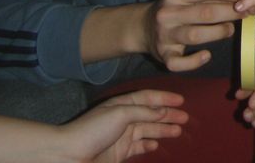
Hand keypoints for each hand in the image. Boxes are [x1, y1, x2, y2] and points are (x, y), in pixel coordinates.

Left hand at [59, 89, 186, 162]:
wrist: (69, 155)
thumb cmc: (93, 130)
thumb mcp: (120, 114)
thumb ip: (143, 112)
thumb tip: (162, 112)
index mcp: (123, 104)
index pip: (148, 98)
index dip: (165, 98)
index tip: (182, 100)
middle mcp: (124, 118)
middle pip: (151, 115)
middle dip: (168, 115)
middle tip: (185, 118)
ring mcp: (122, 136)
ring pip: (148, 131)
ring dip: (163, 130)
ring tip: (178, 131)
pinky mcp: (120, 153)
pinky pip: (139, 146)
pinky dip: (149, 145)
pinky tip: (156, 145)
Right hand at [145, 0, 242, 71]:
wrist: (141, 27)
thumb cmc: (175, 9)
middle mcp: (168, 13)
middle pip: (206, 12)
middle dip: (231, 13)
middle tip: (247, 14)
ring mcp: (164, 35)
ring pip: (195, 35)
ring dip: (219, 33)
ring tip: (230, 30)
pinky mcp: (163, 55)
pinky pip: (179, 63)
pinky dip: (194, 61)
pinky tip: (206, 55)